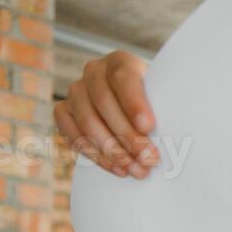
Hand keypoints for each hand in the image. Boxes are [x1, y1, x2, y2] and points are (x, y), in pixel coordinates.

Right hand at [54, 50, 159, 178]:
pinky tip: (118, 169)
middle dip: (128, 137)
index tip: (149, 127)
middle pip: (104, 103)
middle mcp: (94, 71)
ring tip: (137, 170)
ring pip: (88, 122)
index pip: (123, 77)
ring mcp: (76, 91)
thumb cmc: (155, 105)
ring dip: (113, 151)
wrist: (134, 112)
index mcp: (120, 62)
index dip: (134, 103)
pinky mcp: (64, 112)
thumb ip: (163, 110)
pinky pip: (72, 135)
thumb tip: (168, 137)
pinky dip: (95, 155)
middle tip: (149, 160)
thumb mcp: (162, 100)